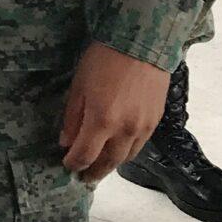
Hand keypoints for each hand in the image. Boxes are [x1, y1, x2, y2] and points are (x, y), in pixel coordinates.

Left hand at [59, 42, 168, 181]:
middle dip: (94, 172)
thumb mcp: (79, 87)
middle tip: (84, 178)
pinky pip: (140, 145)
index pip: (85, 156)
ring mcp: (144, 127)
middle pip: (108, 163)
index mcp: (102, 122)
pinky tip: (118, 149)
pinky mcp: (156, 121)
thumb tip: (66, 142)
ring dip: (111, 165)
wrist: (142, 43)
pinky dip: (126, 151)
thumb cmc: (103, 60)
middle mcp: (125, 130)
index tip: (66, 165)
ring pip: (126, 157)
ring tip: (100, 166)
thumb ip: (72, 118)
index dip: (73, 164)